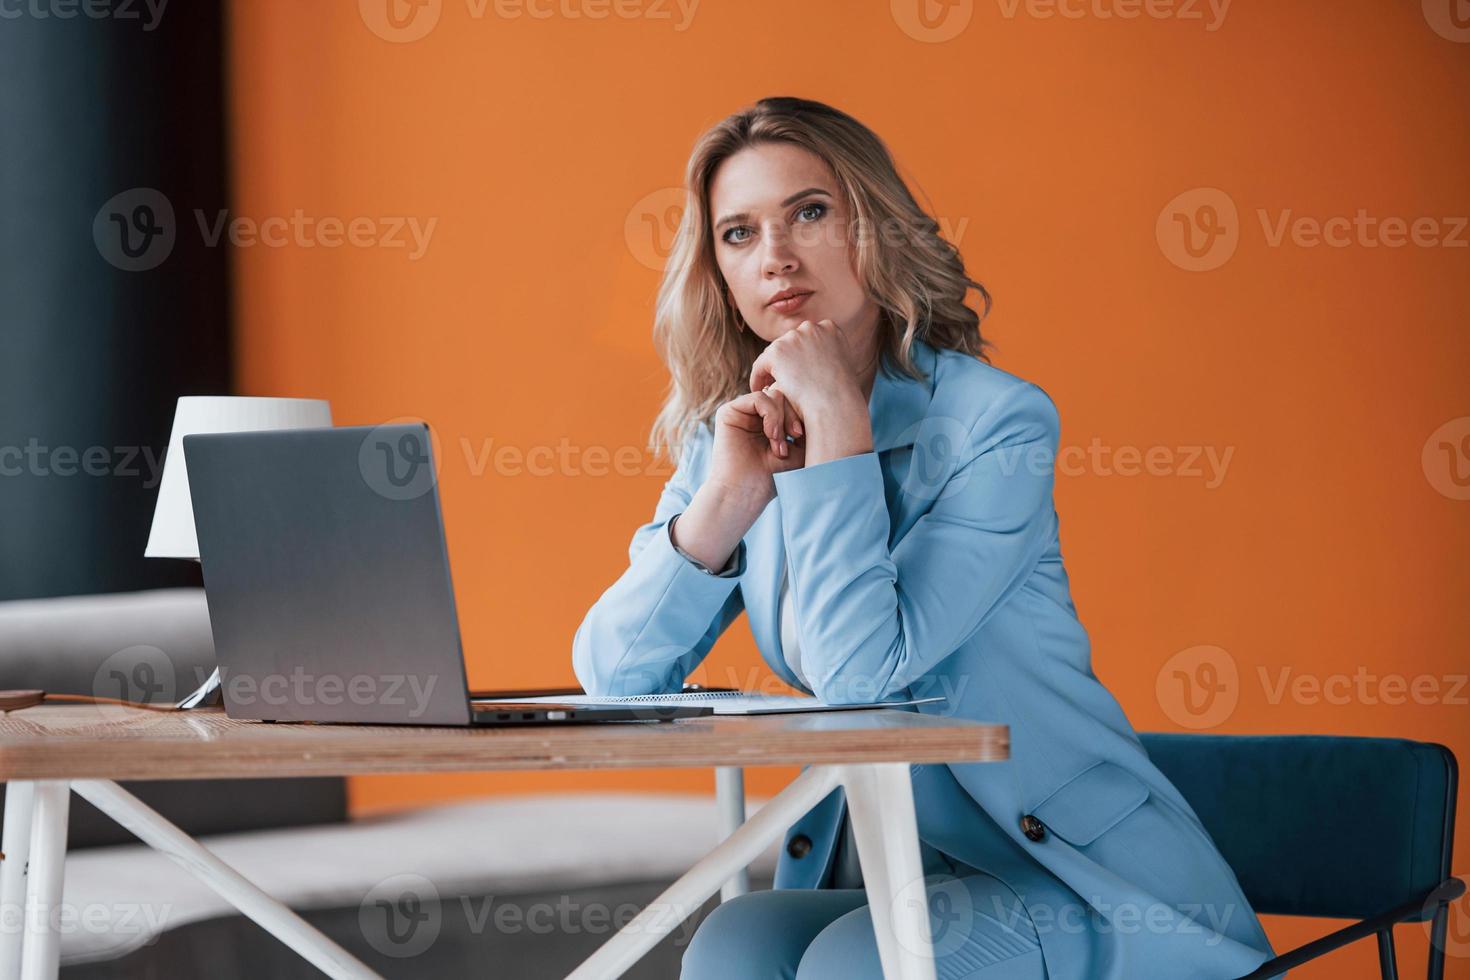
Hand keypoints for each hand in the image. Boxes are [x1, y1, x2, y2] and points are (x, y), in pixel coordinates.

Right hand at [706, 387, 806, 505]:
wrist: (746, 492)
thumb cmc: (773, 476)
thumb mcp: (799, 448)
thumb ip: (807, 425)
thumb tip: (816, 401)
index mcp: (770, 420)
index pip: (792, 401)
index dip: (802, 414)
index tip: (803, 437)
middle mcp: (754, 414)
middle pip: (784, 395)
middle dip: (793, 416)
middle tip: (794, 439)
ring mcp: (741, 412)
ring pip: (773, 395)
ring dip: (781, 420)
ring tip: (779, 445)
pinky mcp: (728, 412)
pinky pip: (759, 398)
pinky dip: (771, 415)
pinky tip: (771, 435)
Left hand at [748, 318, 864, 417]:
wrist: (834, 405)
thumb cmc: (840, 395)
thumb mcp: (840, 366)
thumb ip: (827, 356)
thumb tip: (815, 358)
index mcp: (829, 328)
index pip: (807, 338)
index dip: (800, 354)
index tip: (796, 370)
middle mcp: (811, 328)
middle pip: (789, 342)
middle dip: (785, 360)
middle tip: (780, 379)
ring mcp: (793, 338)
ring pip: (774, 353)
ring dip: (771, 369)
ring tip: (769, 386)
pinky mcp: (776, 352)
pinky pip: (760, 365)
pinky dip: (758, 378)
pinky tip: (759, 391)